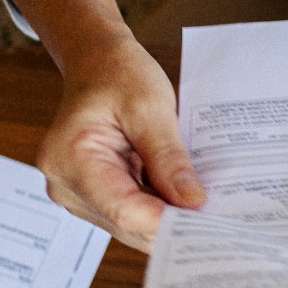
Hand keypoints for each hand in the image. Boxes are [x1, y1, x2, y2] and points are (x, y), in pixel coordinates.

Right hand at [38, 33, 205, 250]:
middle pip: (127, 223)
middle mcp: (66, 184)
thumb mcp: (150, 107)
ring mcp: (77, 193)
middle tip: (221, 224)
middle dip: (173, 225)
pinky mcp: (93, 194)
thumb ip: (169, 158)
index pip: (123, 209)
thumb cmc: (118, 73)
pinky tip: (186, 201)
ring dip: (168, 219)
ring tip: (208, 212)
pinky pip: (130, 212)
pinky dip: (159, 208)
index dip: (167, 223)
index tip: (209, 225)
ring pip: (130, 224)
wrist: (97, 62)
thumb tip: (193, 203)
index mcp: (70, 158)